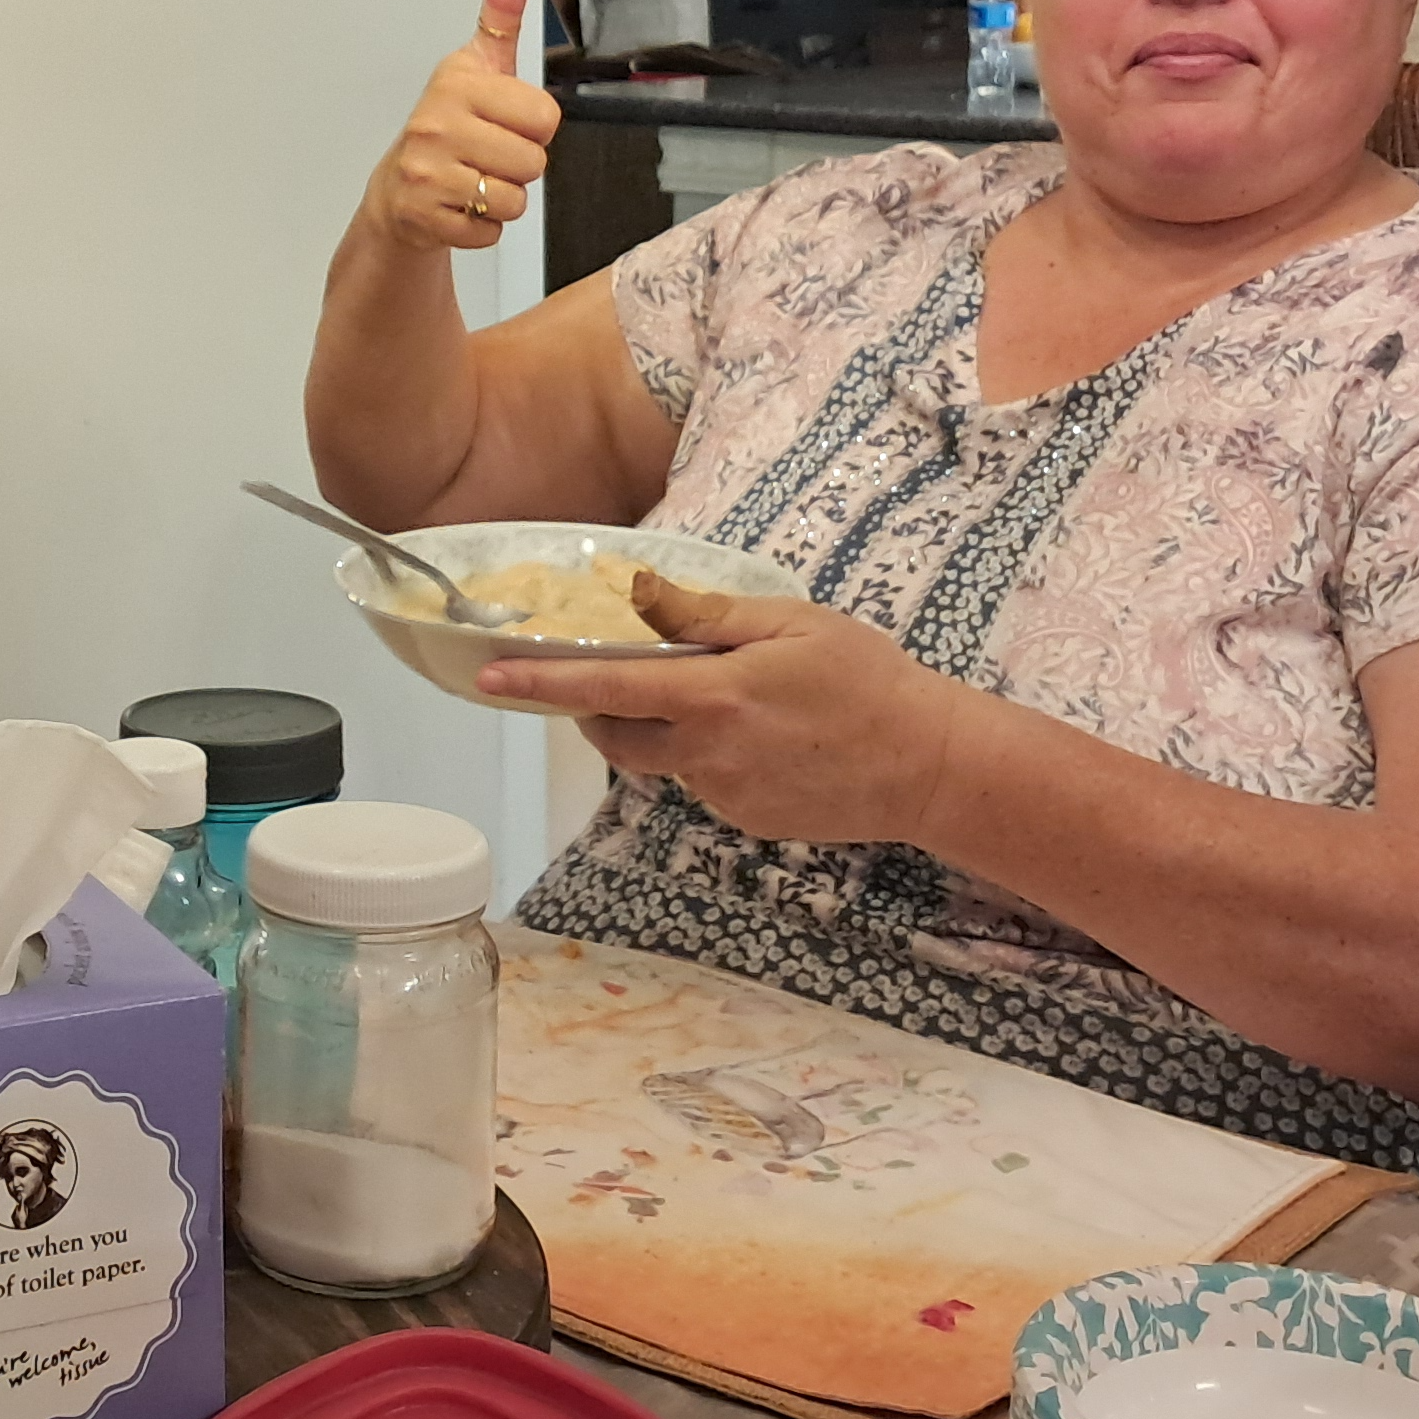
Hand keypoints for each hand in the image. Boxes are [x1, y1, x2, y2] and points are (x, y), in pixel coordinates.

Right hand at [359, 0, 559, 256]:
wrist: (399, 191)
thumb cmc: (451, 124)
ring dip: (502, 199)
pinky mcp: (423, 216)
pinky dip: (482, 228)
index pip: (544, 115)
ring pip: (514, 199)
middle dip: (519, 166)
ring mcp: (425, 171)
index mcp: (457, 80)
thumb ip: (502, 11)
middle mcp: (434, 121)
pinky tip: (458, 207)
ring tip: (473, 181)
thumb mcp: (479, 65)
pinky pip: (490, 232)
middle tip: (486, 156)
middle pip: (534, 161)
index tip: (502, 120)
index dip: (533, 125)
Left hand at [478, 573, 969, 847]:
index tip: (489, 674)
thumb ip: (708, 616)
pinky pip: (703, 783)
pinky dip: (710, 755)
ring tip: (729, 698)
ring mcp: (725, 796)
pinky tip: (766, 737)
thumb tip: (641, 597)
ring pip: (663, 761)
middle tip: (616, 672)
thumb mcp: (792, 623)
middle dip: (597, 707)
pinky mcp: (746, 822)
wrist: (929, 767)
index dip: (541, 681)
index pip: (606, 688)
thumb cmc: (868, 680)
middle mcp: (707, 754)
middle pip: (617, 735)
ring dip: (666, 729)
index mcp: (713, 697)